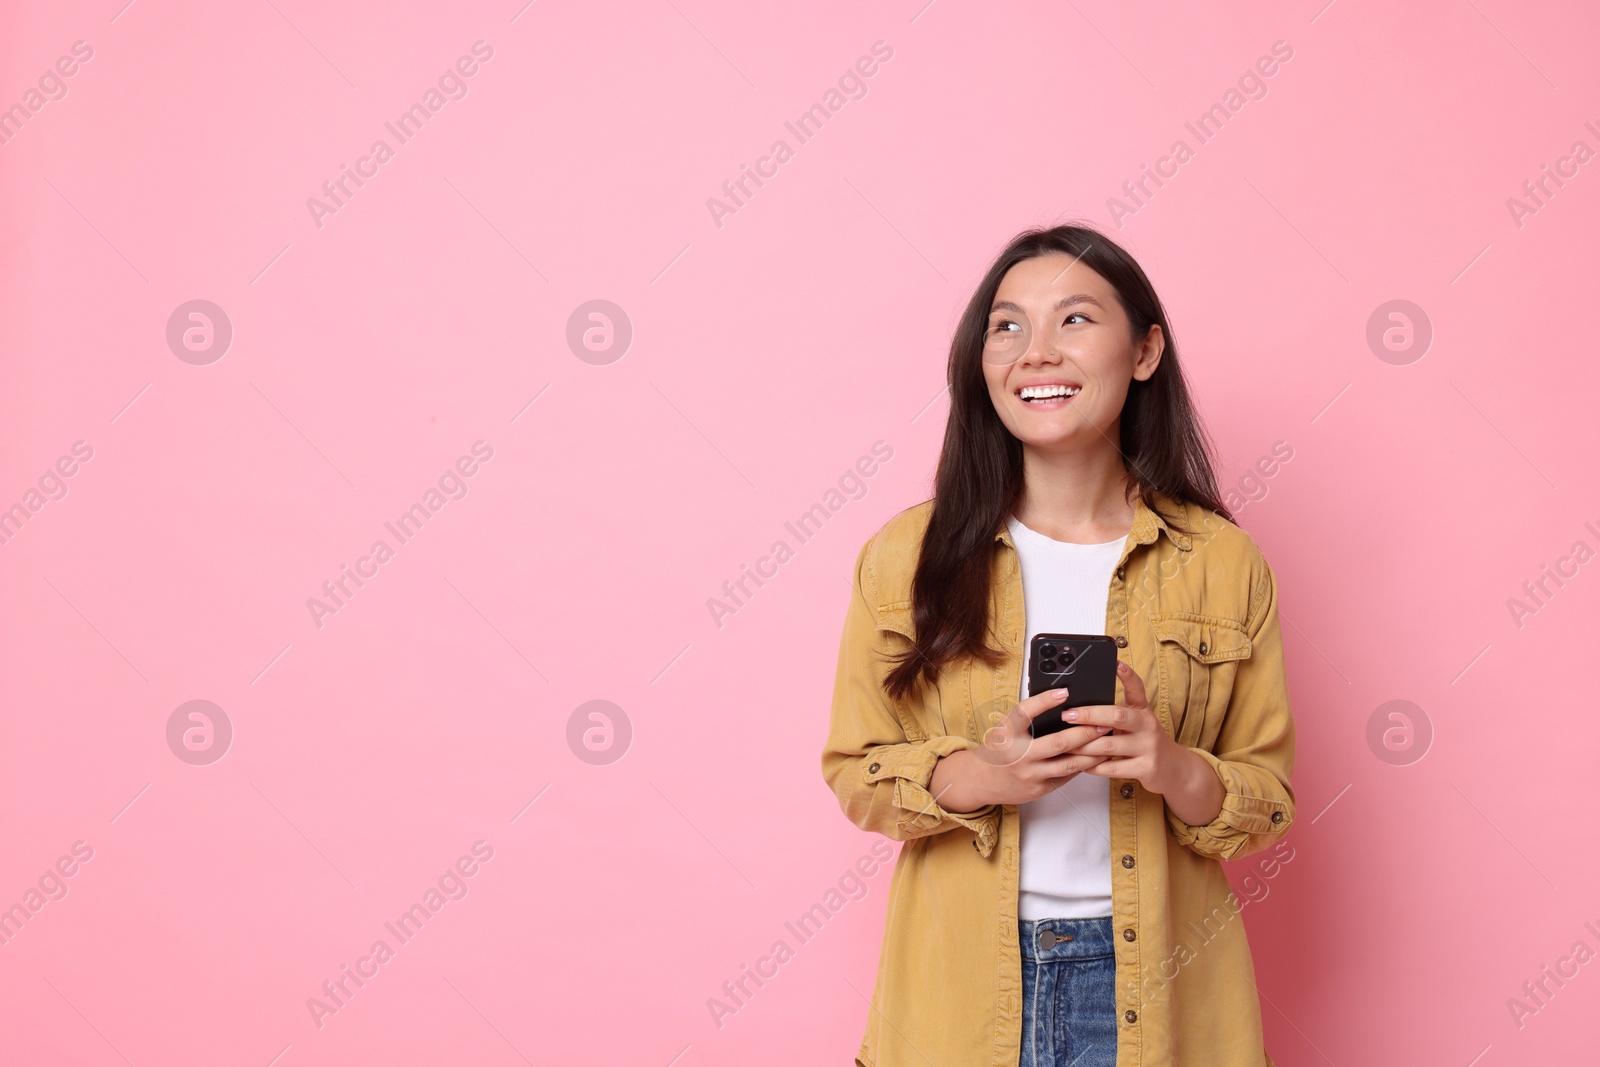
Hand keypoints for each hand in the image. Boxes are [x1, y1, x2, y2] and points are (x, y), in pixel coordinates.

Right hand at [929, 686, 1111, 811]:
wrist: (980, 781)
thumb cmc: (997, 750)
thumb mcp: (1004, 729)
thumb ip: (1027, 718)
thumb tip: (1060, 702)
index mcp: (1006, 733)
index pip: (1025, 712)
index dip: (1045, 701)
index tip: (1065, 691)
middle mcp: (1019, 755)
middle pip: (1058, 743)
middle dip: (1085, 732)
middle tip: (1103, 723)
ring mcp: (1030, 775)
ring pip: (1069, 764)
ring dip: (1092, 753)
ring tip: (1107, 741)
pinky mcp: (1040, 789)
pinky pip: (1066, 776)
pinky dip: (1083, 766)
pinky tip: (1096, 757)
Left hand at [1067, 660, 1224, 824]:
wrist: (1173, 769)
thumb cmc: (1145, 741)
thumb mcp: (1137, 722)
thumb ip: (1115, 714)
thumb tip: (1080, 707)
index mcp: (1142, 710)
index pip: (1137, 688)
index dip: (1127, 675)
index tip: (1116, 663)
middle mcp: (1147, 725)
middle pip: (1117, 716)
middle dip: (1089, 714)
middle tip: (1068, 715)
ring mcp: (1148, 747)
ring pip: (1109, 745)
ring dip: (1084, 746)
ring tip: (1066, 744)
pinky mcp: (1146, 768)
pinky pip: (1113, 768)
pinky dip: (1094, 767)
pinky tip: (1081, 765)